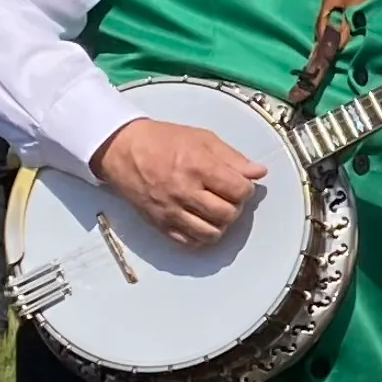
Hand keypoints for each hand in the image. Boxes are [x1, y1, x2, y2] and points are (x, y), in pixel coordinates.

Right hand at [93, 116, 267, 247]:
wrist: (122, 150)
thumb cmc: (163, 141)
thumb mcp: (202, 138)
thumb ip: (232, 158)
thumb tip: (259, 172)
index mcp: (198, 167)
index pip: (239, 191)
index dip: (246, 189)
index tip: (240, 184)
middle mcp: (184, 191)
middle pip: (228, 215)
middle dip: (235, 207)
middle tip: (228, 197)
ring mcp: (170, 210)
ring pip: (211, 233)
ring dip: (220, 224)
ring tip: (215, 211)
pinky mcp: (159, 223)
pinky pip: (188, 242)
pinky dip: (200, 236)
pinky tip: (200, 221)